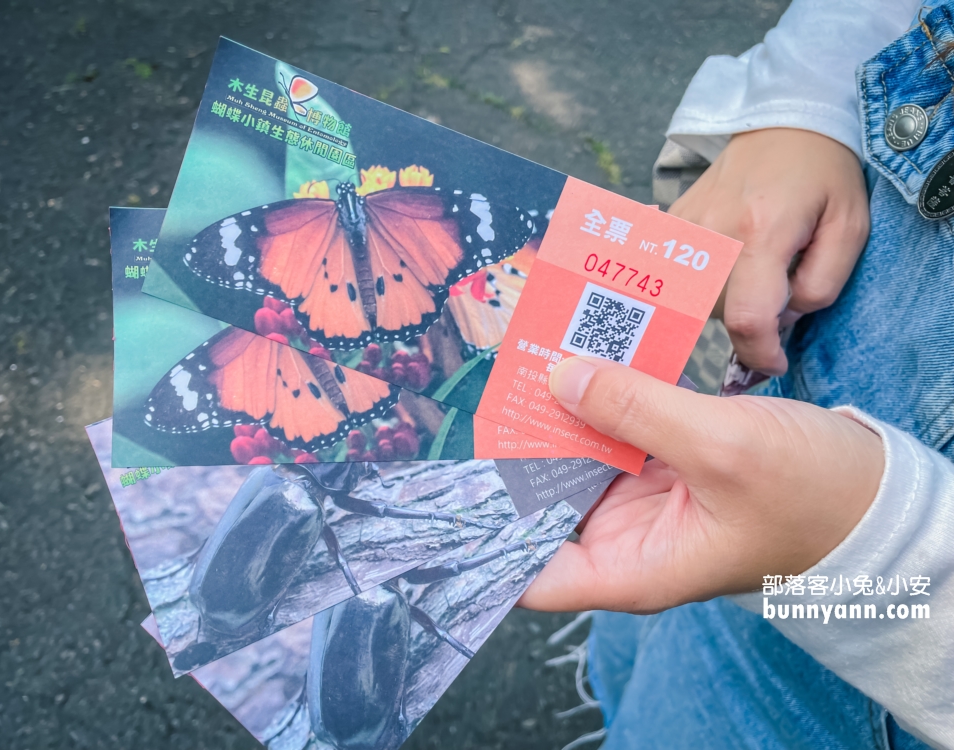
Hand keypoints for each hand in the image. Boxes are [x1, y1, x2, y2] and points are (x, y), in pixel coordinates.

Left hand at [518, 357, 882, 612]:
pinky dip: (598, 399)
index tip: (457, 482)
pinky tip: (580, 357)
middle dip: (517, 450)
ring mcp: (641, 500)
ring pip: (575, 459)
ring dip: (556, 414)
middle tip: (491, 387)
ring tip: (527, 357)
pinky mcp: (660, 466)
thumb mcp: (721, 447)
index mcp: (631, 567)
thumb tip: (561, 376)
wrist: (875, 492)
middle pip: (542, 503)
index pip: (530, 572)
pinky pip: (613, 432)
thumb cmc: (811, 494)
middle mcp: (624, 539)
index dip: (488, 536)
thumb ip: (637, 411)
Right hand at [668, 128, 868, 374]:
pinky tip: (724, 263)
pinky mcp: (670, 226)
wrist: (780, 125)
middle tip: (780, 287)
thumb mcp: (850, 228)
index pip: (747, 318)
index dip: (760, 353)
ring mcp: (684, 228)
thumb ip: (822, 283)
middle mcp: (712, 233)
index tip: (775, 362)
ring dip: (729, 300)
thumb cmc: (823, 176)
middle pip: (721, 313)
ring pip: (698, 300)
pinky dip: (704, 284)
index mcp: (761, 232)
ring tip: (755, 268)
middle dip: (752, 318)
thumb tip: (783, 319)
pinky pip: (680, 278)